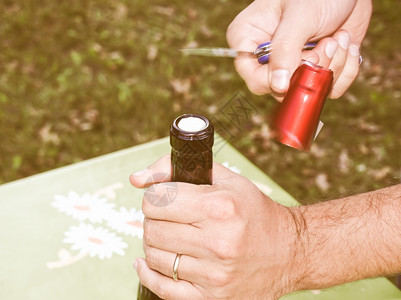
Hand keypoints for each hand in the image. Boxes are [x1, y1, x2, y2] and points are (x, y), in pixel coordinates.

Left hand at [130, 155, 302, 298]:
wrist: (288, 252)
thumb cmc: (254, 212)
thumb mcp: (224, 180)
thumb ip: (178, 168)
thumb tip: (136, 179)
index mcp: (220, 207)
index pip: (157, 200)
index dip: (154, 196)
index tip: (163, 197)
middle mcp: (218, 242)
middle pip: (152, 229)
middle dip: (153, 219)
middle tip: (168, 217)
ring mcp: (214, 274)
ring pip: (153, 256)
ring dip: (154, 243)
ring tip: (171, 236)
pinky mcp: (211, 297)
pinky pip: (162, 288)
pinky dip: (148, 273)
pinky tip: (148, 262)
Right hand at [227, 0, 371, 99]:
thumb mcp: (300, 17)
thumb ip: (285, 50)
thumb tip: (278, 86)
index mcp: (249, 40)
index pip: (254, 78)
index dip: (277, 80)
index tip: (302, 63)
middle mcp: (267, 58)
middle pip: (282, 89)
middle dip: (311, 69)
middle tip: (327, 42)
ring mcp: (292, 66)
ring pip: (307, 90)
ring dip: (332, 66)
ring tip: (338, 37)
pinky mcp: (315, 71)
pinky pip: (328, 89)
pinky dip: (345, 70)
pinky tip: (345, 44)